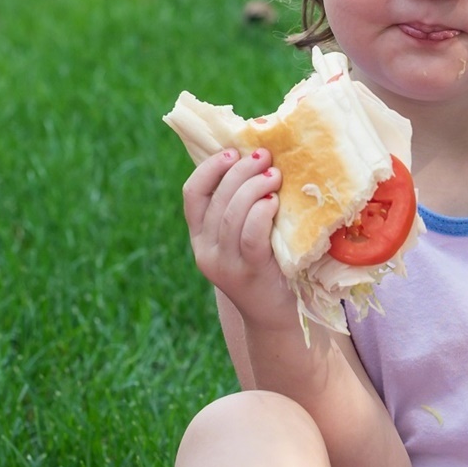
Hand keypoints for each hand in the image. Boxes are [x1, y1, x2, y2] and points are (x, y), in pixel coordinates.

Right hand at [181, 148, 296, 328]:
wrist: (276, 315)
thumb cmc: (268, 264)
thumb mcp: (247, 234)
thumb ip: (244, 205)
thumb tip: (260, 156)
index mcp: (200, 236)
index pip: (192, 194)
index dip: (210, 168)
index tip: (233, 151)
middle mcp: (206, 250)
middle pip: (216, 200)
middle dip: (240, 171)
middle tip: (264, 156)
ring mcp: (224, 264)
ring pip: (231, 215)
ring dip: (254, 187)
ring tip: (275, 175)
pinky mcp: (248, 273)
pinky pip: (250, 237)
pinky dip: (262, 213)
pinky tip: (275, 202)